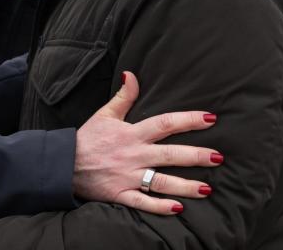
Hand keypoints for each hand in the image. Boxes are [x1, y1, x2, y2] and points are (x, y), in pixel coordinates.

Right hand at [73, 71, 220, 214]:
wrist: (64, 164)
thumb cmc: (87, 138)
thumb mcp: (104, 114)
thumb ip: (124, 97)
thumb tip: (132, 74)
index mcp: (132, 133)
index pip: (165, 123)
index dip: (188, 120)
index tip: (210, 118)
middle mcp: (134, 155)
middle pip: (170, 154)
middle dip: (196, 156)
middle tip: (219, 157)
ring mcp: (128, 176)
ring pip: (162, 182)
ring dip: (186, 185)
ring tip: (208, 189)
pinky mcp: (121, 194)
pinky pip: (144, 203)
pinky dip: (160, 207)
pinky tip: (179, 208)